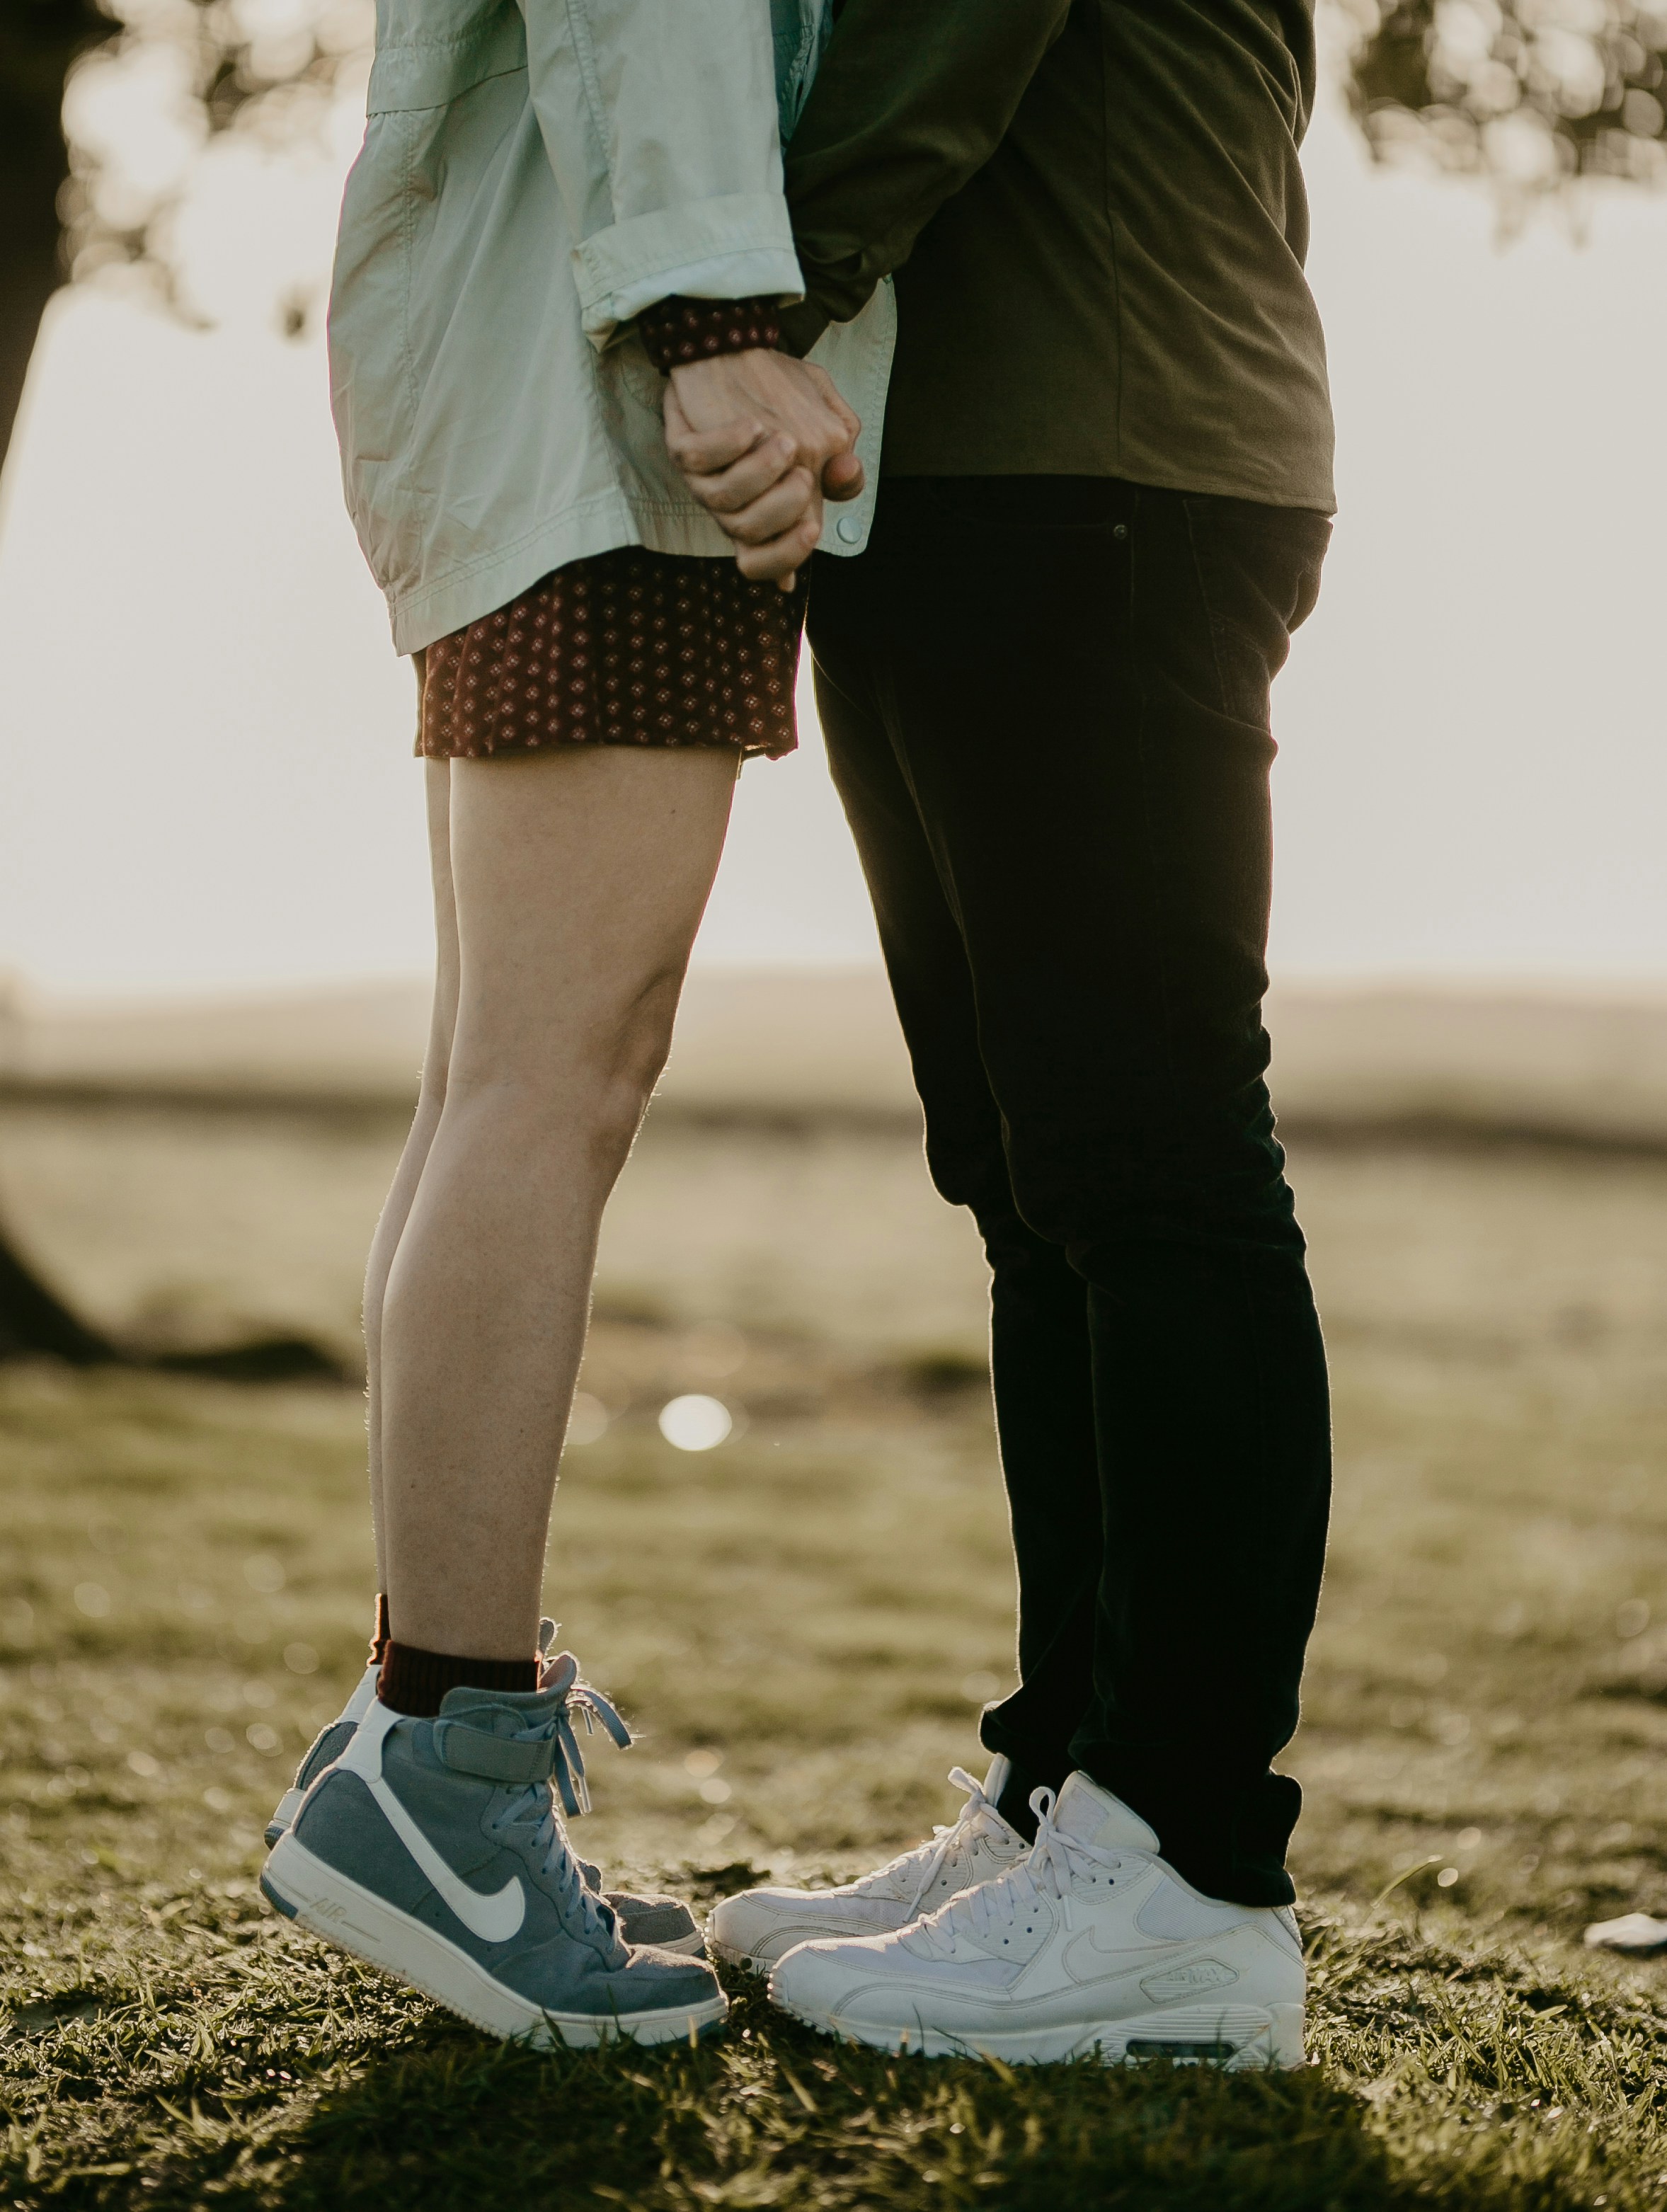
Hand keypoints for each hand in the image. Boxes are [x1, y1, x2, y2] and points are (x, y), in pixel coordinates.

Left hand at [664, 352, 862, 588]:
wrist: (734, 346)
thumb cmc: (781, 392)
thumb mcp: (828, 427)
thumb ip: (841, 464)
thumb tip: (845, 485)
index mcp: (764, 506)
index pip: (762, 561)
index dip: (786, 557)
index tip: (811, 530)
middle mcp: (731, 500)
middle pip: (749, 533)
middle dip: (784, 509)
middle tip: (803, 474)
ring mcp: (703, 476)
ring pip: (724, 501)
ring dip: (759, 472)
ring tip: (785, 440)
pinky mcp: (682, 446)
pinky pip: (697, 458)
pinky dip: (728, 442)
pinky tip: (751, 425)